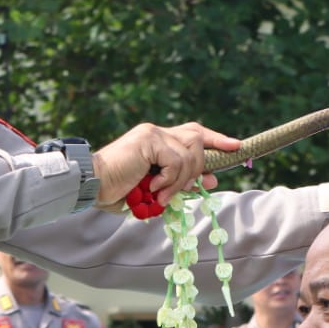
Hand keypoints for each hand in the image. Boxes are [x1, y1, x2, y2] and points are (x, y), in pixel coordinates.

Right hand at [92, 123, 240, 213]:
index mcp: (159, 140)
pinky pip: (176, 160)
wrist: (93, 186)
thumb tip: (212, 179)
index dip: (216, 138)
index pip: (194, 132)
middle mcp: (157, 132)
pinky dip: (170, 180)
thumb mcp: (158, 189)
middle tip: (185, 189)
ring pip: (190, 154)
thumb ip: (182, 183)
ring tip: (161, 195)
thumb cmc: (119, 191)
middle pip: (197, 138)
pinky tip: (153, 188)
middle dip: (201, 165)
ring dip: (180, 181)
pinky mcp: (150, 140)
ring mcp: (153, 134)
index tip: (235, 147)